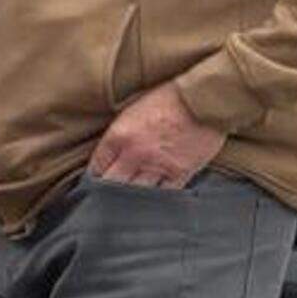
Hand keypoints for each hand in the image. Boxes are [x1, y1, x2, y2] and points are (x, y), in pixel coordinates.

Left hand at [87, 80, 227, 188]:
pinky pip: (164, 193)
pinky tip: (154, 197)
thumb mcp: (131, 111)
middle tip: (108, 194)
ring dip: (131, 196)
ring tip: (129, 199)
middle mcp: (135, 154)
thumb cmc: (168, 98)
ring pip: (136, 192)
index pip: (97, 166)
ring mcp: (159, 165)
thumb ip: (118, 135)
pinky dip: (158, 196)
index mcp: (119, 136)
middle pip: (112, 184)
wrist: (202, 100)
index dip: (94, 174)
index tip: (96, 179)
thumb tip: (110, 153)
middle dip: (107, 190)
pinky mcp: (181, 172)